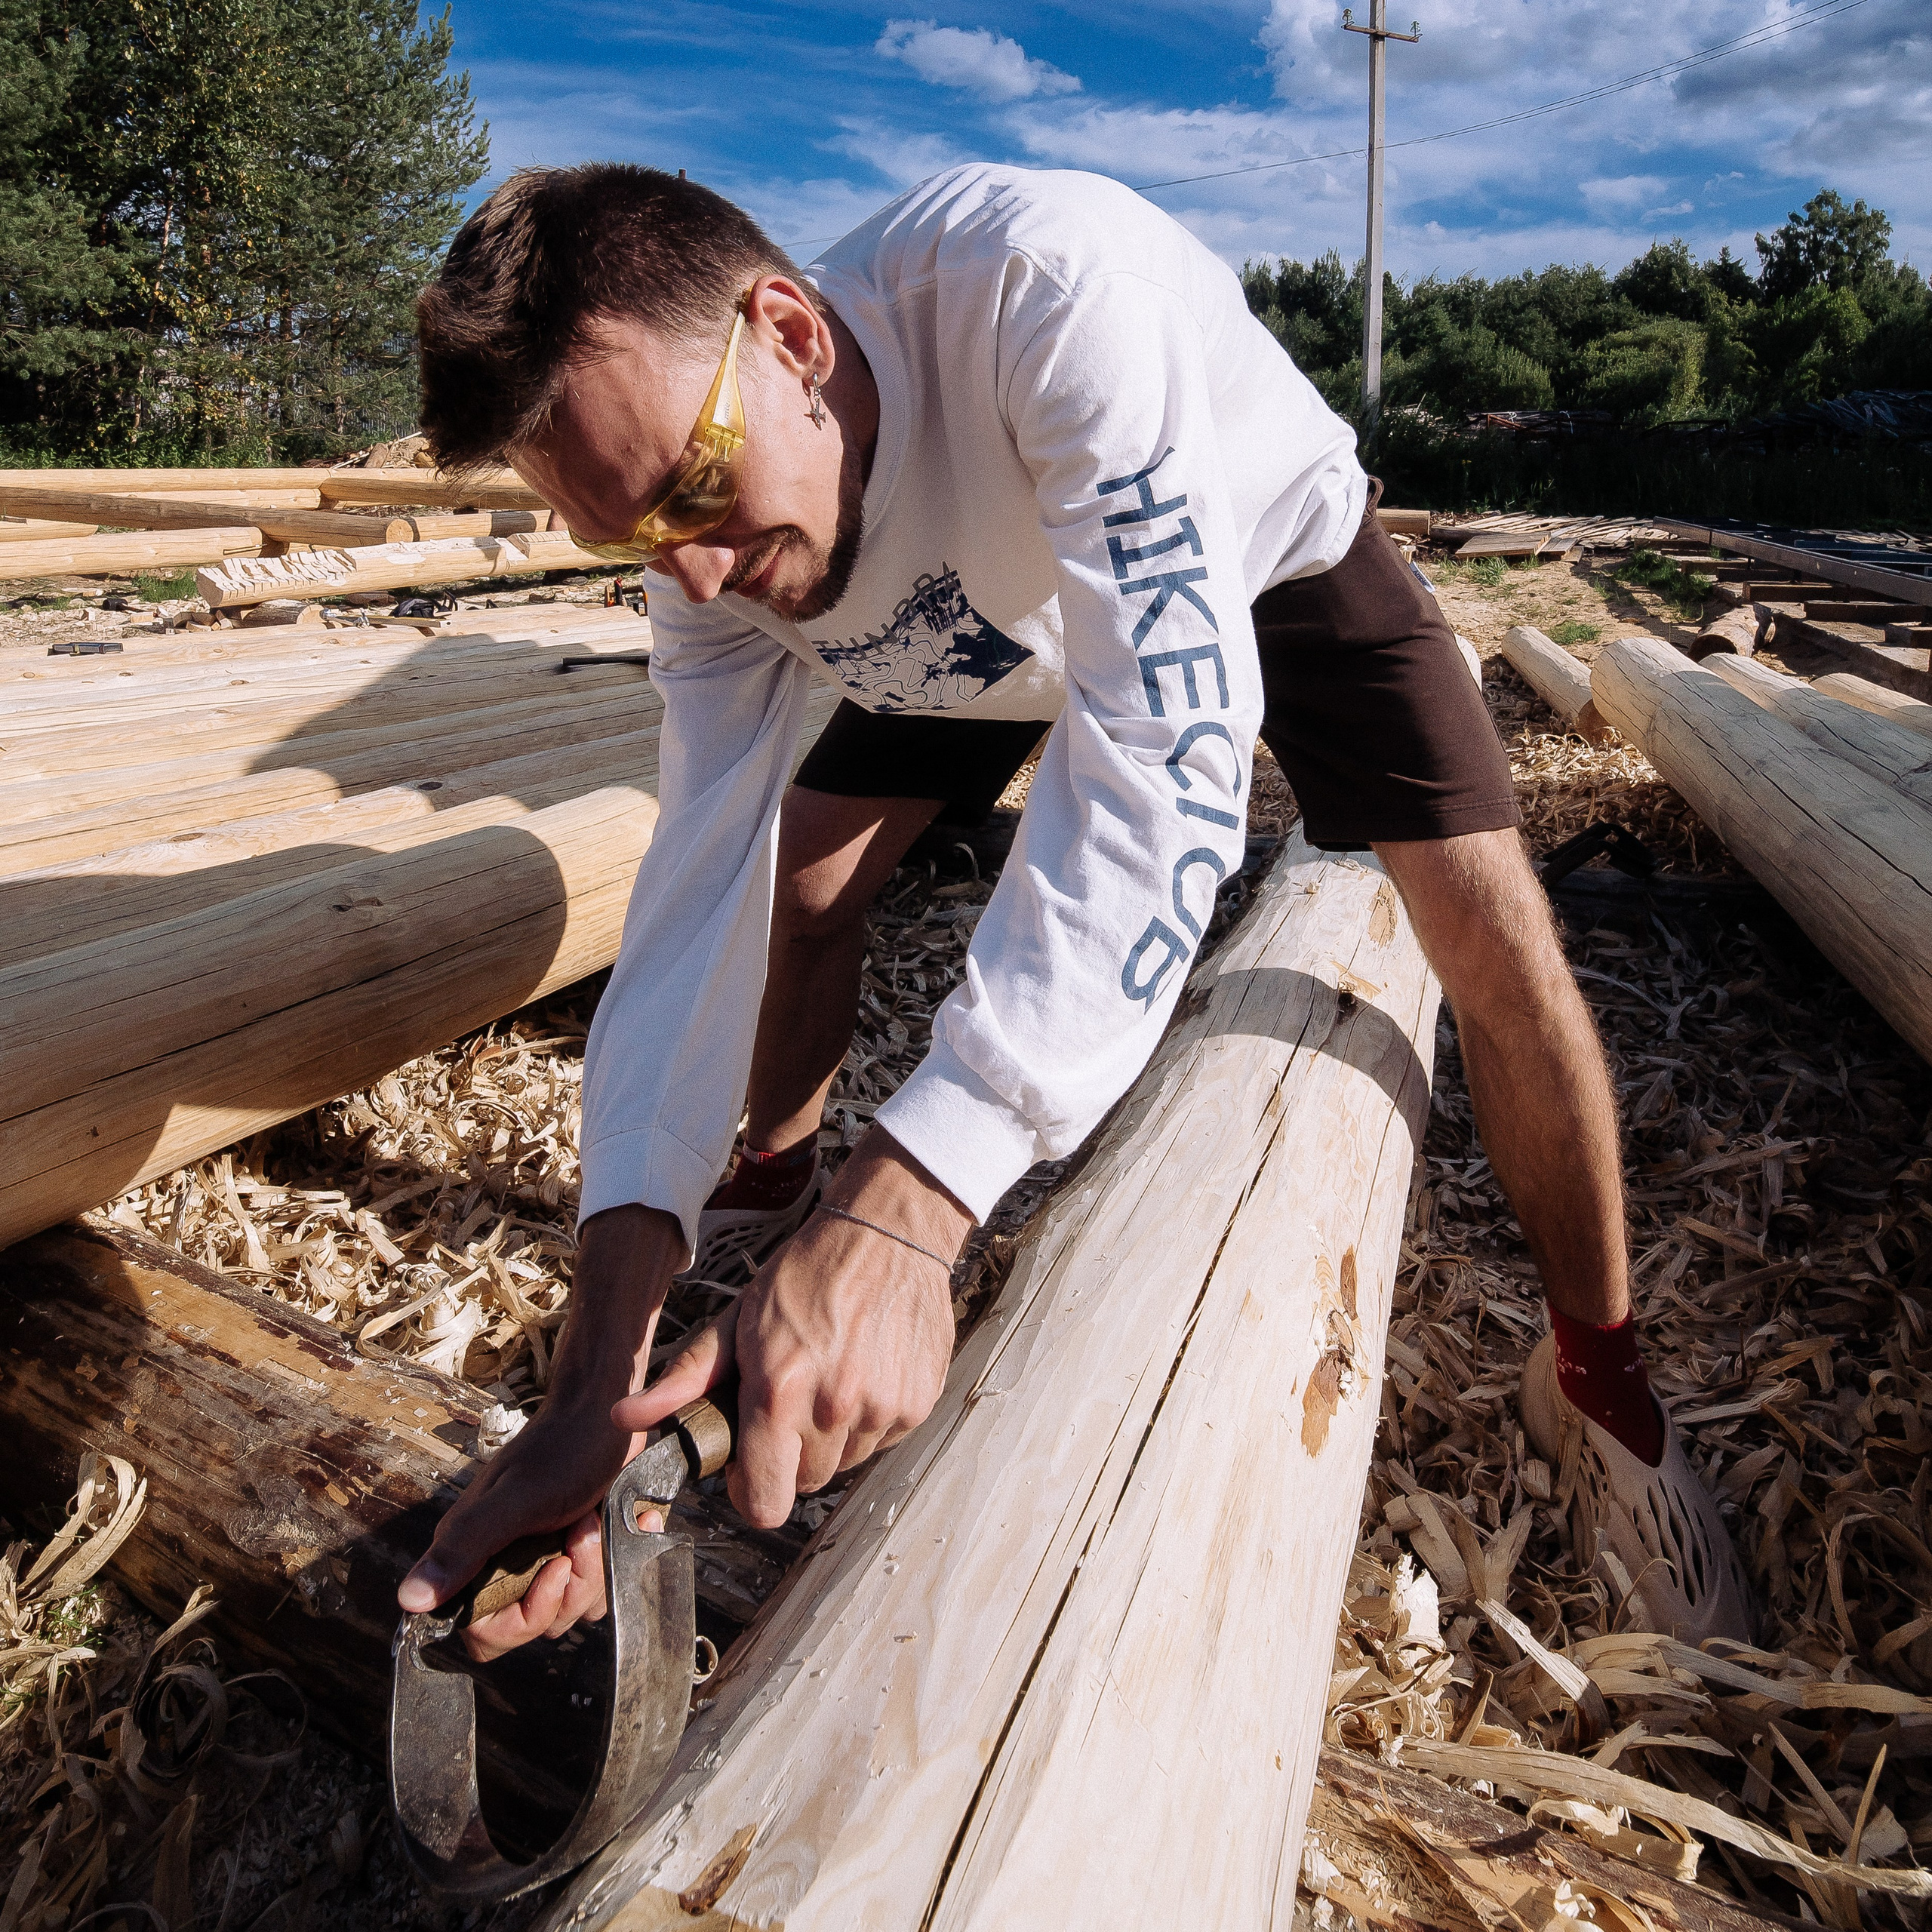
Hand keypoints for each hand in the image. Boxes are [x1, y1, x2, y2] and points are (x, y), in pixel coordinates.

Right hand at [397, 1397, 645, 1662]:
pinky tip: (630, 1523)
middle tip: (582, 1533)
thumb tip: (408, 1600)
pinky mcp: (574, 1553)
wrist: (604, 1412)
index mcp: (474, 1555)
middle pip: (536, 1625)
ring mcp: (542, 1560)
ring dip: (596, 1569)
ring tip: (595, 1519)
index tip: (553, 1570)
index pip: (484, 1634)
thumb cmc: (562, 1448)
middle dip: (570, 1588)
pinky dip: (615, 1559)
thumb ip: (465, 1546)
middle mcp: (504, 1564)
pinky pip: (598, 1588)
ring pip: (571, 1608)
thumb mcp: (516, 1498)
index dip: (522, 1619)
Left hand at [615, 1130, 967, 1528]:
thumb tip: (624, 1418)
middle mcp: (835, 1407)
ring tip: (828, 1380)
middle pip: (803, 1484)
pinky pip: (881, 1442)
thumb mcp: (736, 1321)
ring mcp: (883, 1409)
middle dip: (789, 1456)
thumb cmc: (806, 1274)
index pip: (763, 1503)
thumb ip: (685, 1379)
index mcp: (779, 1389)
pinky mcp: (918, 1404)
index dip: (750, 1490)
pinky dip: (868, 1421)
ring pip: (844, 1464)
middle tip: (790, 1403)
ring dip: (830, 1438)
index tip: (749, 1462)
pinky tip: (863, 1374)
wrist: (887, 1234)